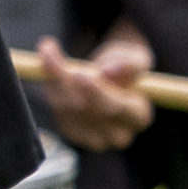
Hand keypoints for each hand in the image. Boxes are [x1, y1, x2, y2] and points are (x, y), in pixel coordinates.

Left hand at [24, 30, 164, 153]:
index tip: (81, 73)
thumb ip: (128, 64)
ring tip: (49, 51)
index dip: (98, 93)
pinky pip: (56, 109)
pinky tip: (49, 66)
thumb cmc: (125, 68)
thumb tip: (109, 71)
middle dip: (68, 81)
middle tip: (52, 56)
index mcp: (139, 117)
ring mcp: (93, 137)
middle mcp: (117, 134)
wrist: (110, 78)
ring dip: (53, 78)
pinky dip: (49, 85)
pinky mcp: (73, 133)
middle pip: (88, 110)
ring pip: (67, 109)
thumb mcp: (133, 58)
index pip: (119, 109)